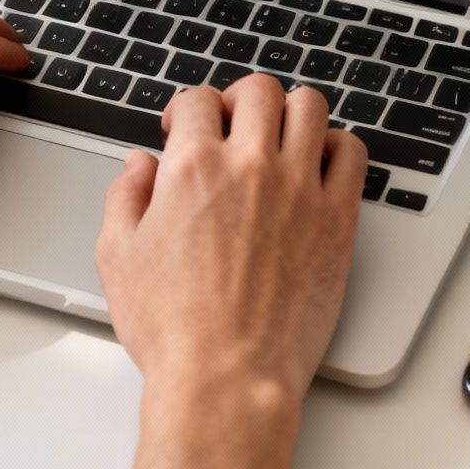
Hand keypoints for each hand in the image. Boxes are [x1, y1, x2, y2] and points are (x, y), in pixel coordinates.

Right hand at [95, 75, 367, 401]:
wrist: (227, 377)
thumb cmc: (174, 329)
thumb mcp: (118, 257)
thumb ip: (124, 197)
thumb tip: (138, 166)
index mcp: (194, 168)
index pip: (198, 99)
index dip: (188, 110)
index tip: (186, 130)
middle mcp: (251, 167)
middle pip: (259, 91)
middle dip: (239, 100)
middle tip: (232, 126)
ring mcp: (300, 189)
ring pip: (310, 107)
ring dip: (290, 113)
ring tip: (277, 137)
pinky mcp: (337, 220)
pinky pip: (351, 153)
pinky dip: (336, 147)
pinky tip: (317, 165)